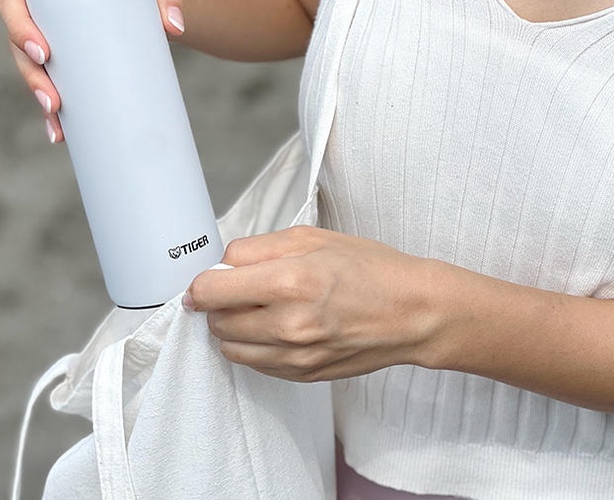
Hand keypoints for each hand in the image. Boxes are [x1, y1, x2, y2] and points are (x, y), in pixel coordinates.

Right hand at [0, 0, 186, 142]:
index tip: (43, 53)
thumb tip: (175, 26)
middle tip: (53, 101)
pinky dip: (56, 107)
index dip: (19, 28)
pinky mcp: (66, 55)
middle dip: (32, 76)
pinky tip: (60, 132)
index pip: (14, 0)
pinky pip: (53, 80)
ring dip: (41, 96)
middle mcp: (38, 6)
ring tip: (57, 121)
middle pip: (20, 43)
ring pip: (33, 68)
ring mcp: (50, 34)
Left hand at [183, 226, 442, 381]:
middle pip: (217, 321)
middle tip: (237, 289)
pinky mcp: (302, 376)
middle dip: (218, 304)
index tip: (204, 281)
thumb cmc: (368, 268)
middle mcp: (287, 324)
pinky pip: (255, 365)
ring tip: (256, 308)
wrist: (412, 312)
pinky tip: (274, 327)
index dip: (201, 283)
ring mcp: (295, 356)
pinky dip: (253, 347)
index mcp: (289, 281)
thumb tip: (221, 265)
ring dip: (232, 327)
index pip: (212, 290)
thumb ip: (258, 249)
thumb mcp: (311, 238)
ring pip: (230, 348)